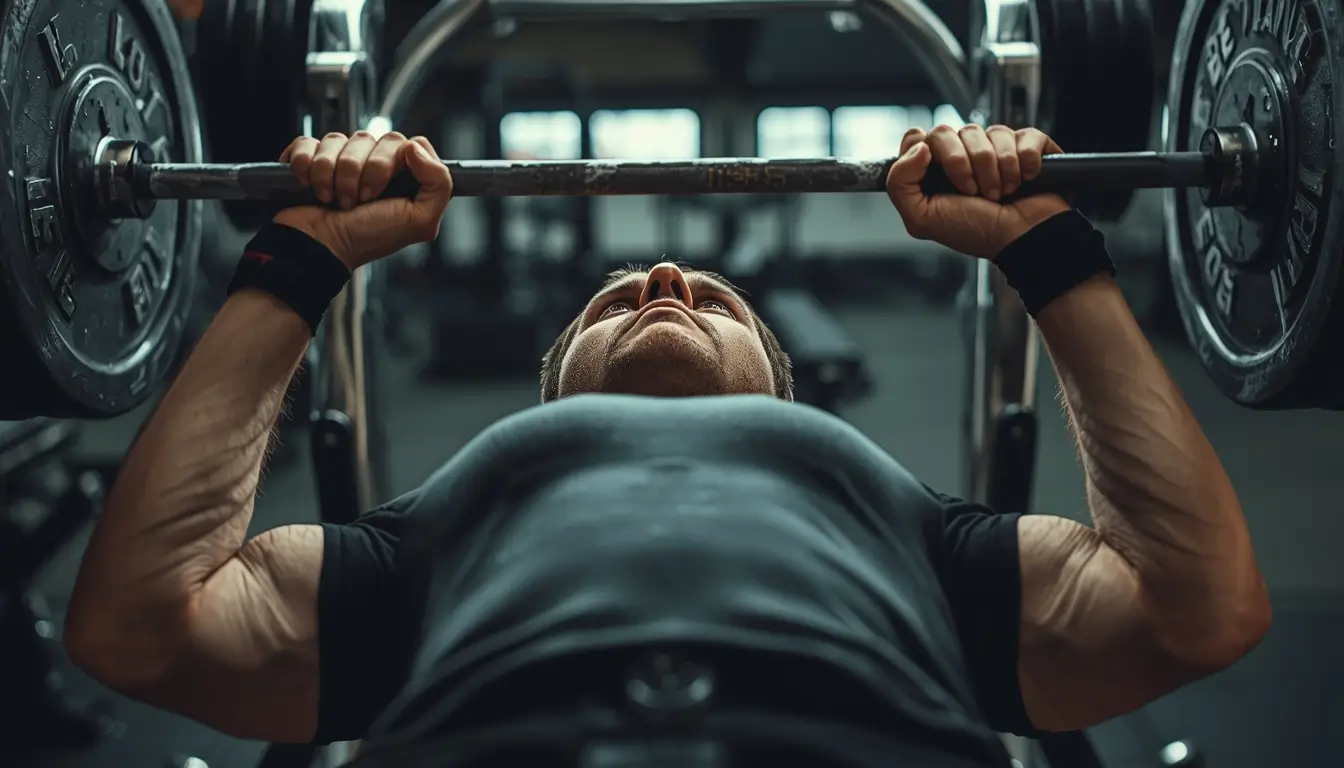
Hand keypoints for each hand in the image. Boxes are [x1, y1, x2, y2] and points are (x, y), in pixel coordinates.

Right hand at [272, 131, 452, 269]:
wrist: (320, 248)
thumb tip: (416, 146)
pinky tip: (312, 187)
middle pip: (372, 137)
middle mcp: (373, 165)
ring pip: (339, 139)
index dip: (396, 159)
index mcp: (403, 176)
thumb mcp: (420, 221)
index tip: (384, 187)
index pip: (408, 143)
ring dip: (333, 173)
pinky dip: (307, 166)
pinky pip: (308, 142)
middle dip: (363, 170)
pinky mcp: (310, 158)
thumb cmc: (368, 238)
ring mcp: (341, 160)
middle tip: (360, 199)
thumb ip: (439, 184)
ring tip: (335, 199)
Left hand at [885, 124, 1070, 259]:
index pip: (916, 137)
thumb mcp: (922, 218)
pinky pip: (1023, 135)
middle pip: (947, 131)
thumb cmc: (976, 232)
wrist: (1022, 241)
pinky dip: (1025, 161)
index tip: (940, 173)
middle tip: (974, 192)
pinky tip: (1024, 180)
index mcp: (933, 169)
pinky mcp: (1027, 145)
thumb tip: (918, 145)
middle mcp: (961, 154)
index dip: (925, 150)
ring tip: (1000, 193)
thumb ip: (900, 183)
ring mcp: (994, 147)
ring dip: (997, 169)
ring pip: (988, 132)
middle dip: (963, 164)